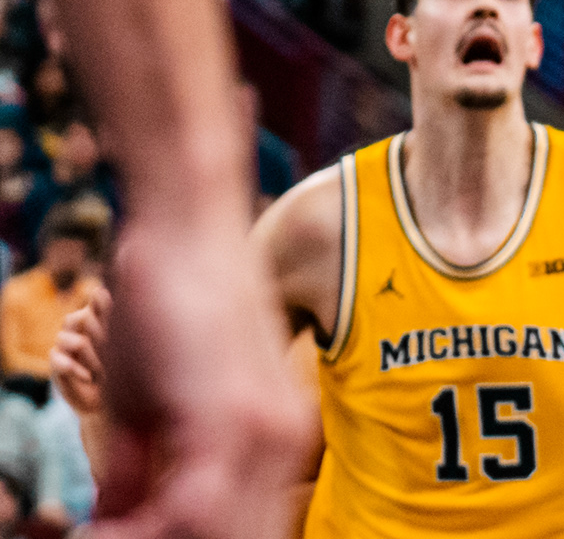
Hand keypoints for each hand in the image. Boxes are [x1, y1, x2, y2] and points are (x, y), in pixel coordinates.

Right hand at [50, 286, 107, 416]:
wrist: (109, 400)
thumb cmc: (120, 368)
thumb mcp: (119, 342)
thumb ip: (109, 316)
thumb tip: (99, 290)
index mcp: (98, 315)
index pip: (96, 299)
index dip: (101, 305)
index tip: (111, 314)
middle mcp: (79, 326)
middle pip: (81, 318)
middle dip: (98, 335)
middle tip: (112, 351)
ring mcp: (64, 344)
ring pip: (66, 337)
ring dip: (87, 355)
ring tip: (103, 369)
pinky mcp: (55, 363)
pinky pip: (56, 358)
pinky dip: (74, 368)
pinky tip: (88, 377)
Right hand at [90, 207, 314, 538]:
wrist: (184, 229)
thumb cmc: (164, 306)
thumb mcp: (149, 405)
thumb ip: (147, 471)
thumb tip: (124, 518)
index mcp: (278, 438)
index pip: (243, 526)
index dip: (179, 538)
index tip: (129, 535)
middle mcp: (285, 440)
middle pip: (238, 537)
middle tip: (112, 536)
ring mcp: (267, 431)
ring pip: (217, 535)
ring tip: (107, 533)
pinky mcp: (232, 421)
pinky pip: (191, 517)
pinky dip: (144, 532)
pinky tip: (104, 528)